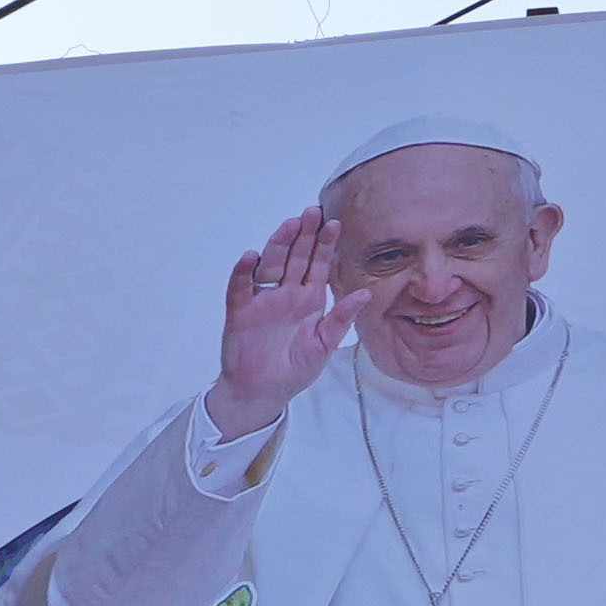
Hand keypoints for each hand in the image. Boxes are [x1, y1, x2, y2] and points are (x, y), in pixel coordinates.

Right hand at [204, 207, 348, 437]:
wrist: (264, 394)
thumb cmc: (293, 370)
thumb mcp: (324, 345)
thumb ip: (342, 319)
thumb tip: (364, 294)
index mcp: (308, 299)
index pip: (318, 265)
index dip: (325, 244)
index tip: (334, 224)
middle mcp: (286, 294)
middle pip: (295, 257)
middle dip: (304, 234)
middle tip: (312, 212)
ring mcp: (263, 300)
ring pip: (271, 265)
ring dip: (278, 244)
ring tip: (289, 225)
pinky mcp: (240, 311)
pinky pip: (241, 288)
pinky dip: (244, 272)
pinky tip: (251, 257)